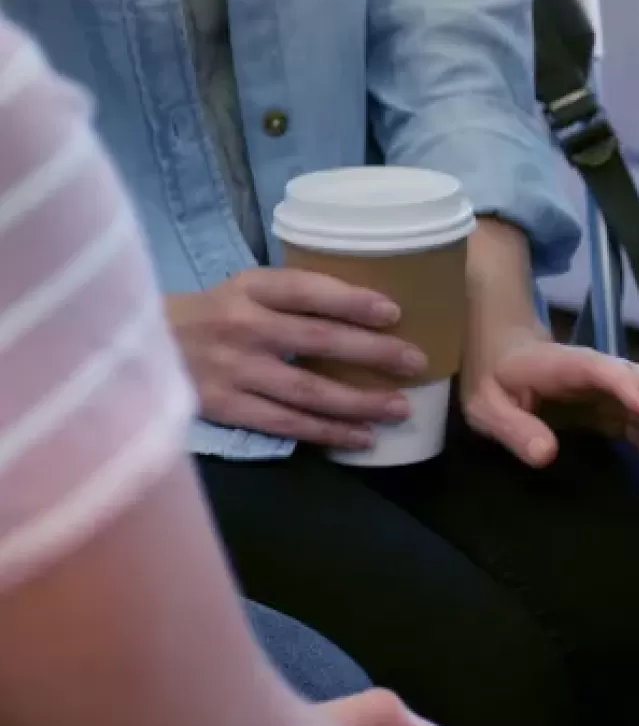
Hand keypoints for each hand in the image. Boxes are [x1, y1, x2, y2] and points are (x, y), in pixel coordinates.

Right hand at [167, 269, 427, 448]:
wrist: (137, 346)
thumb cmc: (210, 316)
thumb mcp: (243, 291)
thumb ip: (292, 298)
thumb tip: (370, 310)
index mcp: (249, 288)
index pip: (307, 291)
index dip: (351, 300)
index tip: (392, 312)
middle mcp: (241, 326)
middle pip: (318, 340)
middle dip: (373, 353)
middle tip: (415, 362)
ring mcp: (233, 370)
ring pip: (308, 390)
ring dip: (360, 402)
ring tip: (400, 408)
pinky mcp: (225, 407)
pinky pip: (287, 423)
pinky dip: (328, 432)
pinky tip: (362, 437)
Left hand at [462, 329, 638, 493]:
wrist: (505, 356)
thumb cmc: (494, 379)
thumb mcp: (486, 406)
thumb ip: (514, 428)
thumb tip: (546, 455)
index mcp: (565, 364)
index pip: (601, 370)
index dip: (627, 386)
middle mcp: (600, 374)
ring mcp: (614, 392)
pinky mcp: (619, 411)